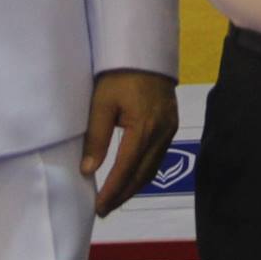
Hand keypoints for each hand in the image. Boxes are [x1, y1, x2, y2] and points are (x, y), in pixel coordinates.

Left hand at [84, 69, 178, 216]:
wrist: (145, 50)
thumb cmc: (119, 74)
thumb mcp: (102, 102)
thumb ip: (96, 137)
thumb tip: (88, 170)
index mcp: (144, 128)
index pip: (126, 169)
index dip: (112, 190)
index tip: (98, 207)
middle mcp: (161, 133)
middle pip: (142, 174)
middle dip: (123, 194)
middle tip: (104, 209)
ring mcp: (170, 129)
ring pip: (153, 168)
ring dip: (134, 186)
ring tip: (116, 198)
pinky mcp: (172, 124)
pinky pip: (158, 156)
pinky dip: (144, 172)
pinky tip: (132, 176)